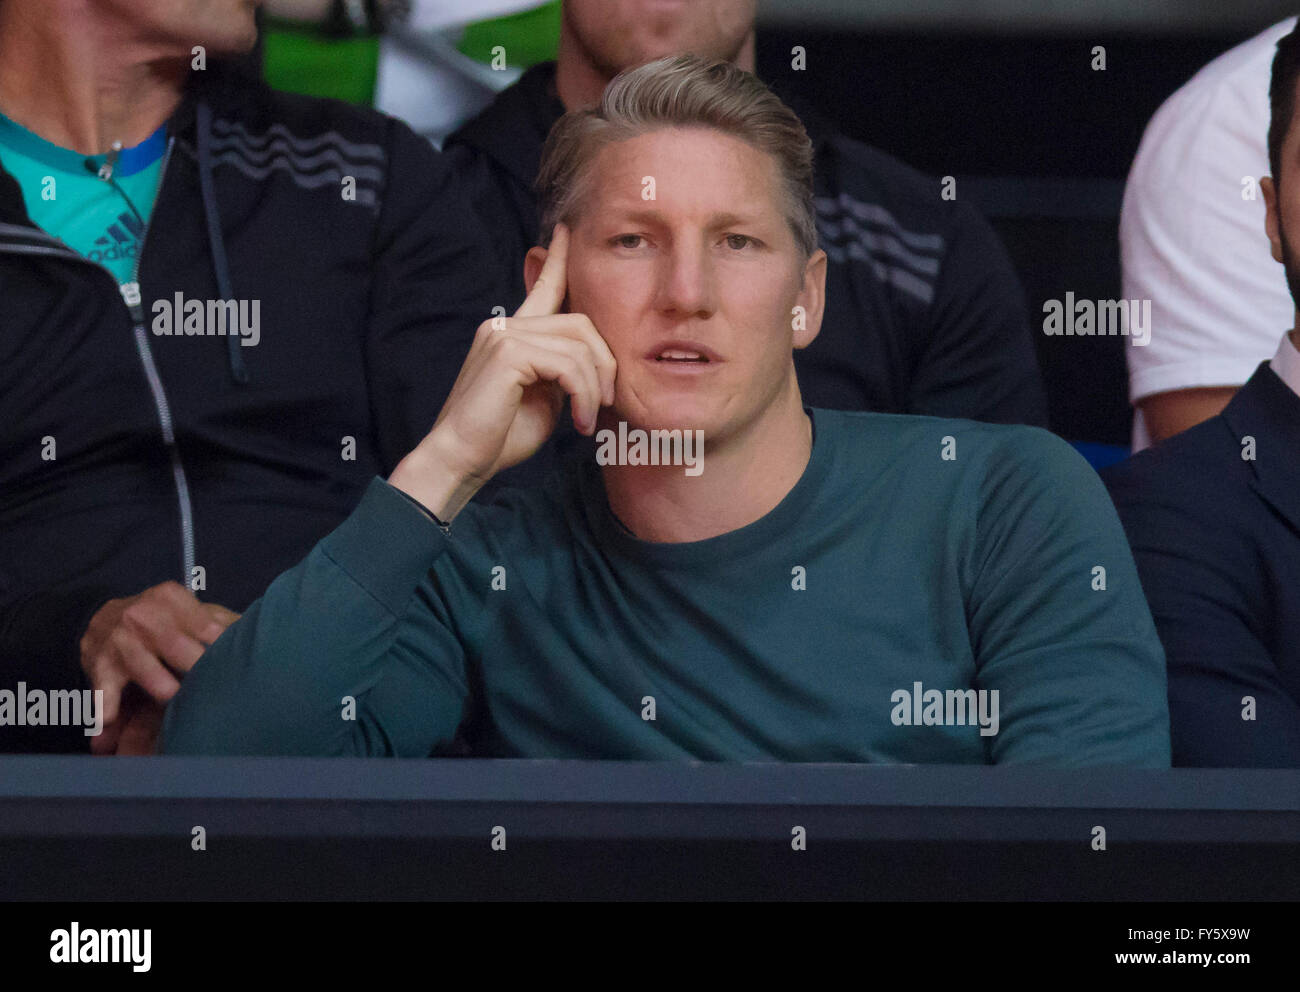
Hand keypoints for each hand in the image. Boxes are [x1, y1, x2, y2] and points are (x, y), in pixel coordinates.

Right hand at [79, 581, 239, 754]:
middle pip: (174, 643)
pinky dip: (105, 705)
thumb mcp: (188, 609)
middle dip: (194, 664)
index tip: (238, 663)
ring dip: (157, 683)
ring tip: (172, 698)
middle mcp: (143, 616)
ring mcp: (118, 640)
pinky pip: (103, 688)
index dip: (223, 646)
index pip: (204, 625)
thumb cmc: (160, 618)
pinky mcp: (99, 666)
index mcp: (170, 598)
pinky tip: (110, 721)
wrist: (100, 618)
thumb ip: (221, 620)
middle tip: (213, 686)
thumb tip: (257, 630)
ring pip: (141, 664)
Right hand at [390, 223, 616, 518]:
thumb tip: (591, 361)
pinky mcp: (508, 354)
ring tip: (587, 420)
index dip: (559, 258)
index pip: (543, 285)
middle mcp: (506, 326)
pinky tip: (578, 423)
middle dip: (605, 363)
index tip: (567, 231)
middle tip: (605, 402)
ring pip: (580, 344)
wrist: (461, 461)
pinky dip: (583, 396)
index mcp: (512, 333)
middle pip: (582, 322)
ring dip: (595, 387)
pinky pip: (569, 365)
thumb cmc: (500, 437)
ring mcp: (504, 336)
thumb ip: (563, 371)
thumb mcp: (544, 398)